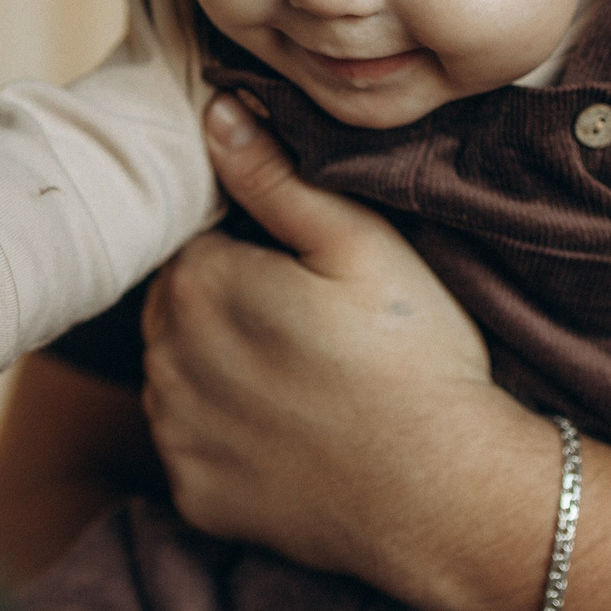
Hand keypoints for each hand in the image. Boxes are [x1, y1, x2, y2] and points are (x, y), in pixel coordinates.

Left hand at [140, 95, 543, 606]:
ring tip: (304, 382)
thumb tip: (215, 113)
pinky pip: (194, 449)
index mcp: (197, 284)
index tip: (307, 280)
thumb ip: (275, 176)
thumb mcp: (361, 244)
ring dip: (219, 373)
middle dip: (227, 310)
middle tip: (311, 330)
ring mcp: (177, 436)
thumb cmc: (414, 358)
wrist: (445, 494)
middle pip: (179, 310)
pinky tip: (291, 437)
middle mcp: (164, 361)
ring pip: (179, 377)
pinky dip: (227, 441)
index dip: (253, 255)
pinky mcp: (196, 497)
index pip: (196, 244)